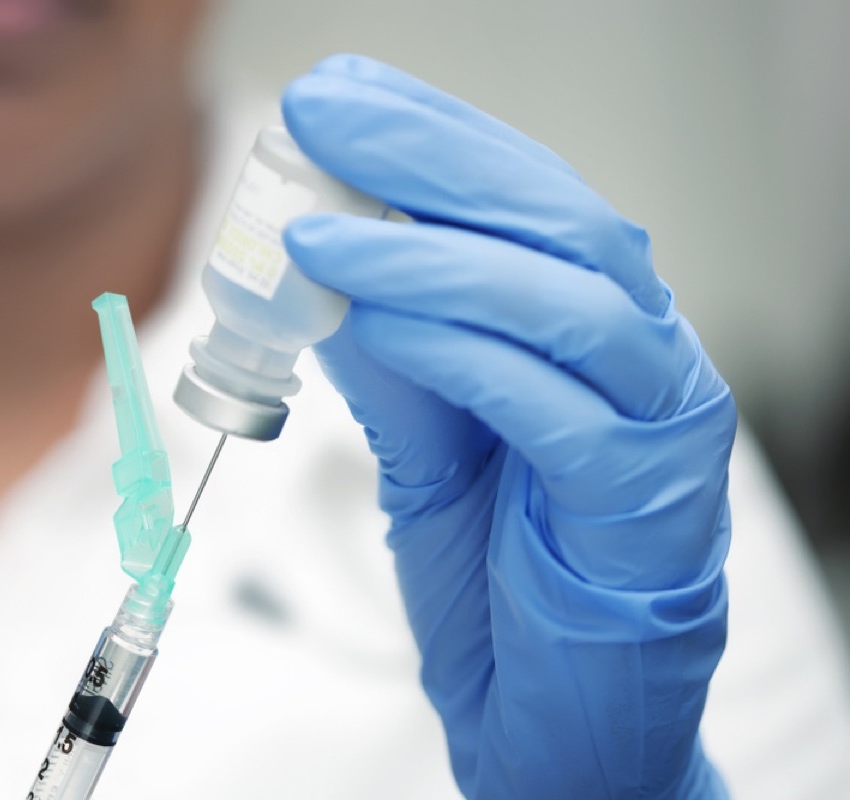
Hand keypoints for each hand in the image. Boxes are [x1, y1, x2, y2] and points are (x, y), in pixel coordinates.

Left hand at [282, 55, 734, 798]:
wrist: (553, 723)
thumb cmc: (500, 580)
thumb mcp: (429, 453)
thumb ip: (394, 363)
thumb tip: (321, 270)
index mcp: (596, 332)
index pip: (524, 200)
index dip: (433, 135)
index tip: (337, 96)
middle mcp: (644, 359)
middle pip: (558, 222)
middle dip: (432, 160)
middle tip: (327, 118)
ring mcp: (661, 428)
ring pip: (569, 302)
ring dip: (433, 255)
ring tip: (322, 236)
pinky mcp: (648, 507)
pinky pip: (558, 410)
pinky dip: (464, 354)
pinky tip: (379, 321)